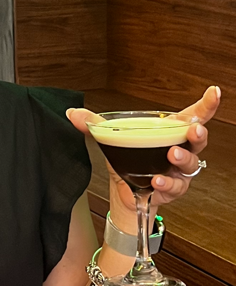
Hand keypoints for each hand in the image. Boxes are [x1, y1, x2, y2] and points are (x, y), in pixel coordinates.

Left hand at [67, 86, 220, 220]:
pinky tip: (158, 181)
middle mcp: (180, 149)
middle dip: (198, 134)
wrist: (124, 192)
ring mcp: (178, 171)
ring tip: (171, 157)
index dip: (207, 105)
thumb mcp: (113, 139)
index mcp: (170, 131)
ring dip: (182, 159)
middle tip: (193, 131)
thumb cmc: (127, 160)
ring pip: (190, 164)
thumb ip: (94, 125)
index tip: (214, 92)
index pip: (194, 115)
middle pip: (198, 140)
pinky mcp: (173, 189)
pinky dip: (166, 183)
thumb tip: (72, 113)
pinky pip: (175, 186)